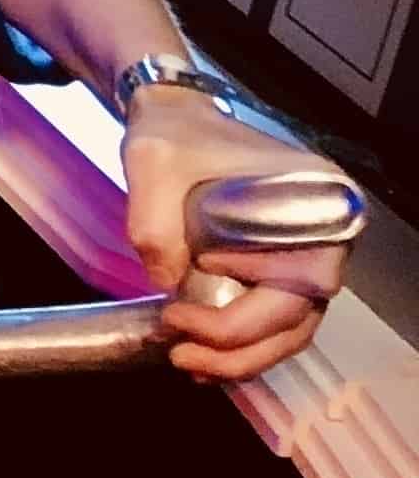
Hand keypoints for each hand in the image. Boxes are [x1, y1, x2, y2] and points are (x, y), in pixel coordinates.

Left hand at [123, 88, 351, 382]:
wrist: (176, 113)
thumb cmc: (173, 132)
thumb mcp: (151, 163)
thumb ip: (153, 221)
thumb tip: (165, 283)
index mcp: (318, 204)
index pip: (290, 292)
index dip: (234, 323)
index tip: (173, 314)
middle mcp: (326, 236)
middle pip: (295, 320)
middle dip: (237, 351)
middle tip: (180, 358)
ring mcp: (308, 253)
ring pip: (289, 328)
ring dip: (242, 356)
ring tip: (187, 363)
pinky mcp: (282, 263)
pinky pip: (274, 315)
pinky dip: (242, 340)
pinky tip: (201, 351)